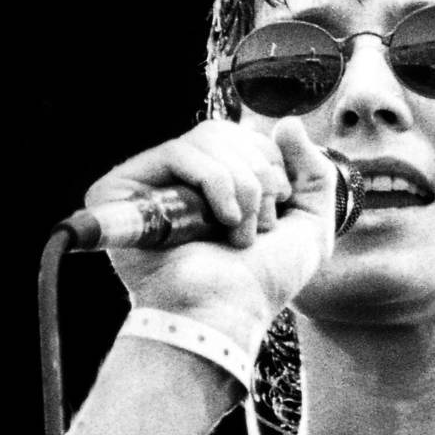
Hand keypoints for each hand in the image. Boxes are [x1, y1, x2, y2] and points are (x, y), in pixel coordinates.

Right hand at [83, 117, 340, 339]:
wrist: (227, 311)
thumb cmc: (262, 282)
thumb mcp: (310, 225)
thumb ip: (313, 171)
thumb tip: (286, 123)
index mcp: (218, 186)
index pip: (246, 138)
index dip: (272, 167)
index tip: (275, 215)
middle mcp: (181, 181)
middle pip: (229, 133)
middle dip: (260, 178)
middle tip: (257, 228)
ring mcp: (151, 183)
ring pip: (208, 138)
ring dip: (241, 187)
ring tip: (236, 231)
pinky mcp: (122, 187)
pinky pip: (179, 152)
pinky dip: (214, 183)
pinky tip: (219, 220)